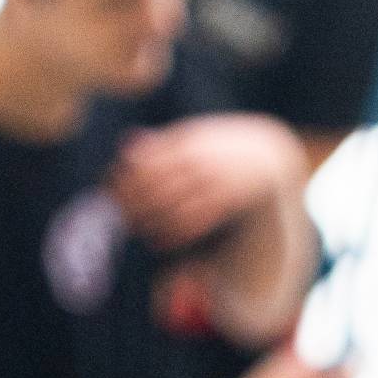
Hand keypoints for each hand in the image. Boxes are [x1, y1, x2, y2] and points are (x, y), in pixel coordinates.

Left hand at [108, 116, 307, 252]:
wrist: (270, 154)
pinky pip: (193, 222)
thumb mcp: (193, 135)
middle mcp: (198, 159)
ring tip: (133, 228)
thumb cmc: (224, 146)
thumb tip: (125, 149)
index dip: (122, 178)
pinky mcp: (226, 200)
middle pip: (152, 184)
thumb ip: (161, 143)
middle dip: (129, 201)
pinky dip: (171, 235)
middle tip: (115, 214)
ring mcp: (213, 181)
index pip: (144, 161)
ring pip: (170, 206)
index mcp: (186, 140)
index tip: (107, 190)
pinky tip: (157, 241)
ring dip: (147, 221)